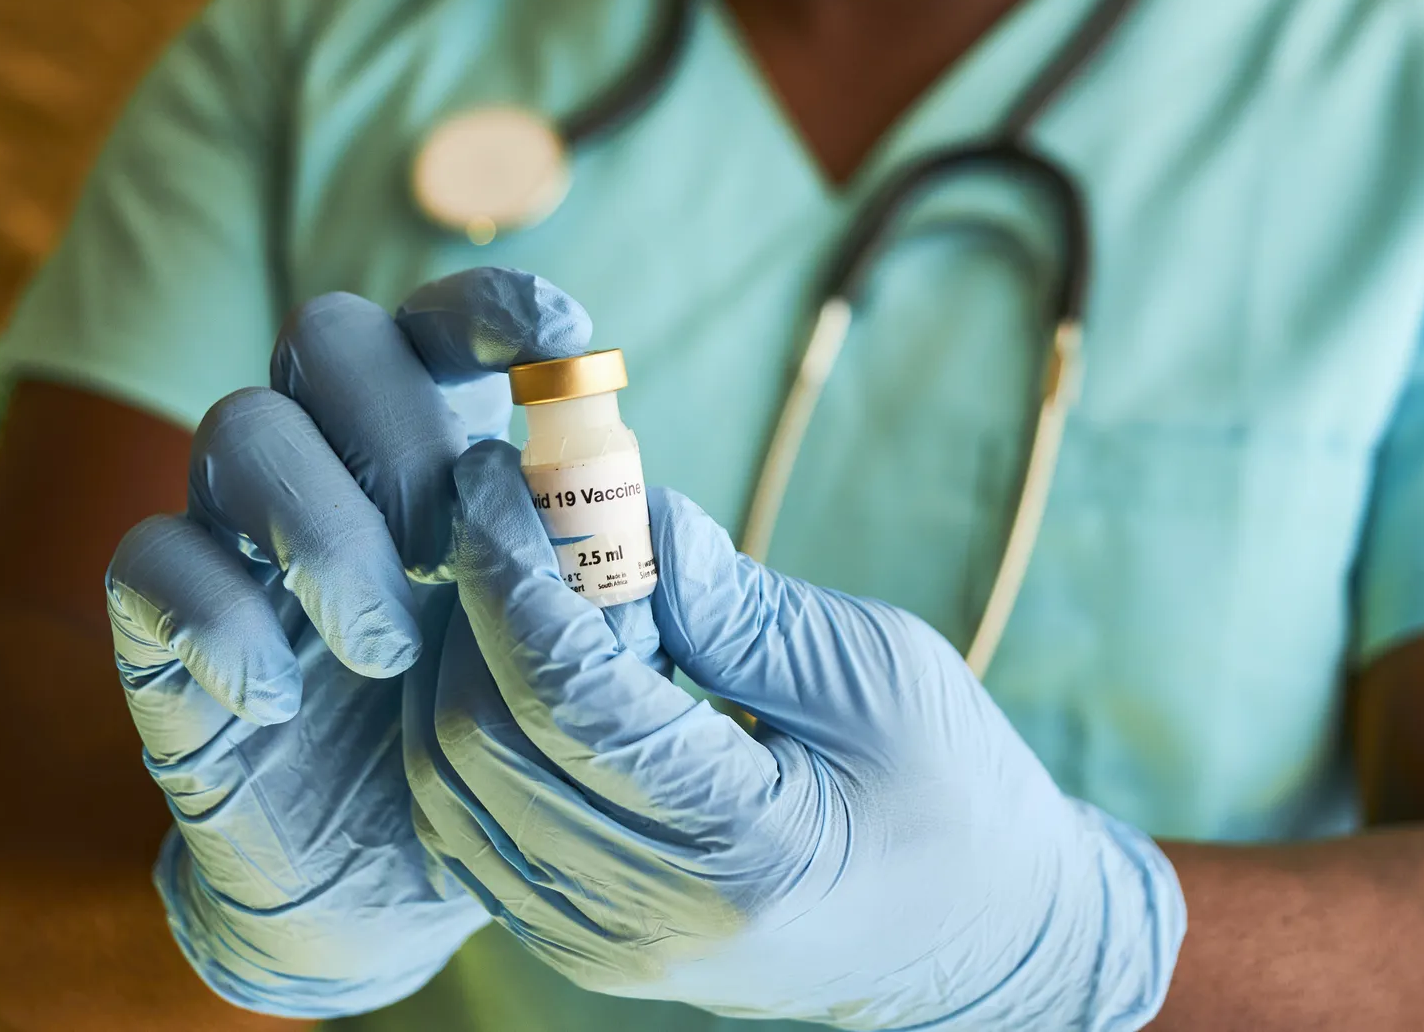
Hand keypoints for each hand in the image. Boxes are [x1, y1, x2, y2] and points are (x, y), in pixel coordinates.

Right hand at [104, 268, 588, 1015]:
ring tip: (386, 652)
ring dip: (327, 532)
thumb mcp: (570, 668)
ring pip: (237, 428)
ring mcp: (236, 535)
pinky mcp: (163, 627)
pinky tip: (279, 704)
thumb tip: (638, 516)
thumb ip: (603, 587)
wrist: (386, 897)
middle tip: (448, 554)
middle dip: (400, 431)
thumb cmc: (491, 753)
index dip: (487, 308)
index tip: (561, 342)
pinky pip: (145, 560)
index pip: (436, 324)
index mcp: (435, 449)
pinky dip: (218, 623)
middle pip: (326, 336)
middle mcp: (329, 464)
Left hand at [404, 441, 1185, 1030]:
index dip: (508, 569)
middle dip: (471, 606)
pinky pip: (465, 827)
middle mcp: (650, 921)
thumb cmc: (951, 792)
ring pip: (446, 787)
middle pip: (476, 739)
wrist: (977, 937)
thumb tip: (625, 512)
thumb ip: (733, 600)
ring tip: (524, 586)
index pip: (563, 694)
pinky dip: (463, 729)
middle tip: (511, 517)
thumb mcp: (871, 669)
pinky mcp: (580, 946)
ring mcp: (604, 948)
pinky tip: (516, 664)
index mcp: (740, 850)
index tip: (491, 475)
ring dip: (456, 664)